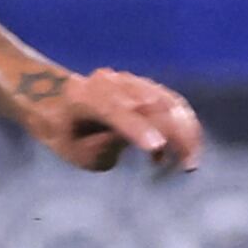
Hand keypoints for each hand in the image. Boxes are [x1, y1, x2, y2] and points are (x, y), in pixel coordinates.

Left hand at [29, 67, 202, 174]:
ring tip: (189, 162)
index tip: (158, 149)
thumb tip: (146, 142)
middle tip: (188, 165)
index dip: (138, 129)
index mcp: (83, 98)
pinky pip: (171, 103)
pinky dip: (181, 126)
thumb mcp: (78, 152)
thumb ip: (107, 147)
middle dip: (176, 133)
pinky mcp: (145, 86)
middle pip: (150, 104)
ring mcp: (128, 81)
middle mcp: (108, 84)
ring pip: (168, 101)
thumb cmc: (66, 135)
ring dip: (186, 131)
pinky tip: (171, 155)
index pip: (116, 110)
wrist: (58, 105)